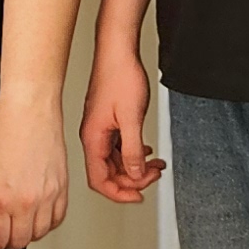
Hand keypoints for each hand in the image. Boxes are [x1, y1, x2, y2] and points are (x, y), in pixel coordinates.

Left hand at [0, 87, 71, 248]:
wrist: (31, 111)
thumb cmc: (5, 132)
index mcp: (2, 198)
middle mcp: (27, 201)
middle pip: (19, 241)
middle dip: (7, 244)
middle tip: (1, 237)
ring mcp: (48, 196)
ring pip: (40, 233)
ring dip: (27, 234)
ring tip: (18, 225)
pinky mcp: (63, 188)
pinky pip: (58, 219)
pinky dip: (47, 223)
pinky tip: (37, 216)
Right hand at [80, 44, 161, 202]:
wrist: (118, 51)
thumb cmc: (120, 77)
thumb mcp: (131, 118)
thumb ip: (132, 150)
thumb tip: (134, 174)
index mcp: (93, 139)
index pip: (100, 180)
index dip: (119, 193)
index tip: (138, 196)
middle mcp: (94, 136)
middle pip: (109, 173)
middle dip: (132, 178)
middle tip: (153, 174)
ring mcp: (100, 129)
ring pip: (116, 160)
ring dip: (135, 166)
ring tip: (155, 164)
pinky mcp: (108, 121)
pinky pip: (119, 146)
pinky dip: (134, 152)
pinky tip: (146, 150)